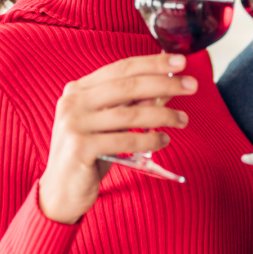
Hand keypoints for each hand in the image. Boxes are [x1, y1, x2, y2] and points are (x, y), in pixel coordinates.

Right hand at [39, 53, 196, 223]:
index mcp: (79, 88)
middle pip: (129, 85)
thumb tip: (167, 86)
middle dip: (165, 83)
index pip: (122, 67)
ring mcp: (74, 123)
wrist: (60, 192)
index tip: (180, 62)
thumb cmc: (90, 152)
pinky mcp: (79, 147)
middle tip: (192, 85)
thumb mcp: (110, 122)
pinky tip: (164, 140)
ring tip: (183, 120)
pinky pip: (125, 140)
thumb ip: (133, 103)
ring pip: (130, 114)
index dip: (153, 62)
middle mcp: (73, 101)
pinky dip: (149, 139)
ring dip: (163, 116)